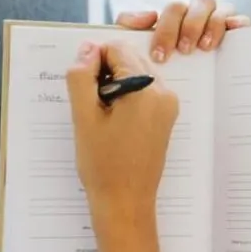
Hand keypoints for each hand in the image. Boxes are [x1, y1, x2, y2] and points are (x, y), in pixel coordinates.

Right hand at [65, 41, 178, 216]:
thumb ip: (81, 76)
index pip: (117, 48)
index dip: (94, 61)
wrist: (125, 202)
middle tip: (92, 105)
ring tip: (103, 116)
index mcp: (146, 89)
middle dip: (105, 72)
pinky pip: (144, 91)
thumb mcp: (83, 117)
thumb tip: (87, 49)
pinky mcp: (166, 117)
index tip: (85, 89)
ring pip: (136, 74)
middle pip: (129, 58)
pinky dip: (126, 96)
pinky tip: (113, 122)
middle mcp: (164, 93)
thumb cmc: (103, 165)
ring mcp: (168, 106)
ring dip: (115, 85)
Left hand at [116, 0, 249, 63]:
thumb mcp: (140, 47)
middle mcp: (197, 15)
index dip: (166, 29)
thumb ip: (129, 25)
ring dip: (211, 25)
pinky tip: (235, 30)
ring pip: (219, 8)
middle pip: (196, 3)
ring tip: (205, 48)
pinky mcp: (236, 33)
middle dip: (189, 26)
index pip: (173, 10)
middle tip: (184, 51)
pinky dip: (238, 22)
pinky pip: (241, 20)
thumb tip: (148, 15)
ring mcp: (217, 21)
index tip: (160, 55)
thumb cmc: (162, 65)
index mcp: (176, 17)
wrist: (173, 93)